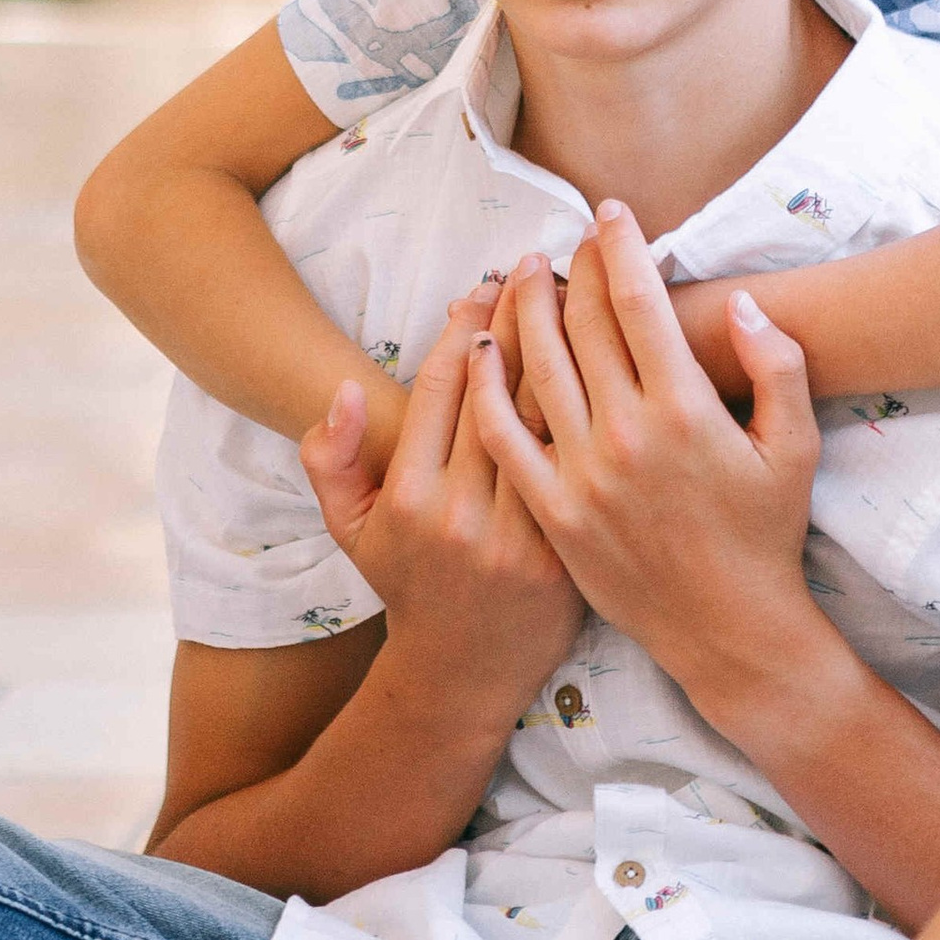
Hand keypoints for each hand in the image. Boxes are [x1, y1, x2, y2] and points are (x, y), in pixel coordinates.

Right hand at [301, 292, 583, 708]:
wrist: (466, 672)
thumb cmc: (408, 583)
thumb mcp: (348, 527)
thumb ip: (329, 458)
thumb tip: (344, 391)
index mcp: (411, 495)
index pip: (445, 385)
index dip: (467, 325)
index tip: (486, 284)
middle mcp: (465, 513)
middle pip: (503, 390)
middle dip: (524, 318)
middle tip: (543, 267)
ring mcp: (521, 535)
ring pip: (550, 422)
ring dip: (568, 352)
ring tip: (581, 297)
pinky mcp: (568, 554)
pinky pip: (583, 466)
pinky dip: (596, 411)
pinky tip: (610, 367)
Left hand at [468, 206, 824, 696]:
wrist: (729, 628)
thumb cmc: (767, 534)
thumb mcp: (796, 446)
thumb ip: (779, 366)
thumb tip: (743, 303)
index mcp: (687, 410)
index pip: (639, 303)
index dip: (620, 246)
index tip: (608, 212)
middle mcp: (628, 435)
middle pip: (580, 326)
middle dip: (569, 269)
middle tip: (564, 239)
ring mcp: (583, 475)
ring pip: (536, 369)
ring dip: (523, 312)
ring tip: (521, 276)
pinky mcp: (553, 512)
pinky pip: (505, 436)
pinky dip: (486, 388)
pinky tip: (481, 352)